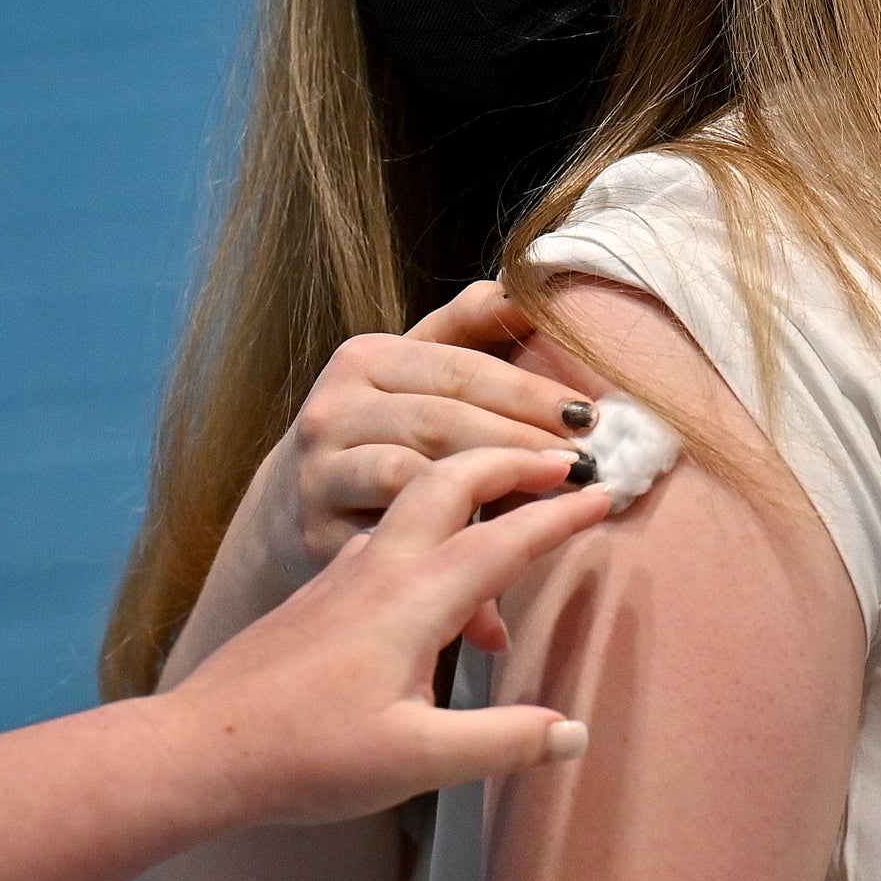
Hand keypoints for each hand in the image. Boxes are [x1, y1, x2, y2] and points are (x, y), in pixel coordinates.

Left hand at [167, 445, 617, 827]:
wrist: (200, 747)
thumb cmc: (306, 755)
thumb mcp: (417, 761)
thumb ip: (502, 742)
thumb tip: (574, 732)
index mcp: (412, 598)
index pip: (504, 538)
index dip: (560, 513)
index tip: (607, 490)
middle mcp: (380, 568)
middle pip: (453, 478)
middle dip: (512, 457)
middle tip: (563, 458)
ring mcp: (346, 574)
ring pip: (416, 494)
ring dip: (469, 476)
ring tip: (512, 488)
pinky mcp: (323, 592)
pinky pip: (389, 525)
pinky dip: (433, 512)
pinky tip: (440, 551)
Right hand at [243, 281, 602, 603]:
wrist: (290, 507)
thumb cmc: (379, 431)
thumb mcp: (408, 370)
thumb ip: (466, 329)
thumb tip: (528, 289)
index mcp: (363, 360)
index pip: (458, 369)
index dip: (527, 391)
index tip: (590, 416)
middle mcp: (332, 410)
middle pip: (439, 421)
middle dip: (517, 442)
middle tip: (583, 466)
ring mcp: (320, 474)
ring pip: (408, 475)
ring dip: (485, 493)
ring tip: (549, 511)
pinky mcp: (316, 536)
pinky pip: (390, 545)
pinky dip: (443, 562)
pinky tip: (495, 592)